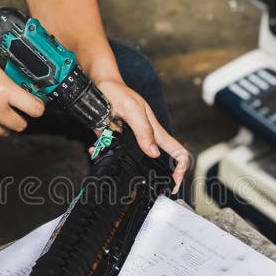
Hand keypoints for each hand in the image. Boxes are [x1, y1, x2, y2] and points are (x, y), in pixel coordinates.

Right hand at [0, 48, 44, 139]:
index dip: (37, 108)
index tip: (34, 107)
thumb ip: (9, 74)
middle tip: (14, 111)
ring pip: (4, 134)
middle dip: (20, 118)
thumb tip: (25, 81)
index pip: (35, 109)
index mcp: (3, 89)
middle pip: (21, 125)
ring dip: (3, 126)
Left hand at [97, 78, 188, 192]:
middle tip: (154, 190)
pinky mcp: (115, 140)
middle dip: (157, 177)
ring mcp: (130, 140)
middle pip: (158, 161)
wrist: (99, 84)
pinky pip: (112, 152)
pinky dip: (102, 154)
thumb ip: (143, 130)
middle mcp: (145, 137)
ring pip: (133, 160)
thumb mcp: (132, 109)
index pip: (177, 151)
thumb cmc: (118, 91)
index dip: (180, 168)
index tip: (174, 181)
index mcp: (155, 130)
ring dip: (125, 167)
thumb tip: (153, 153)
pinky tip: (96, 152)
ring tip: (120, 173)